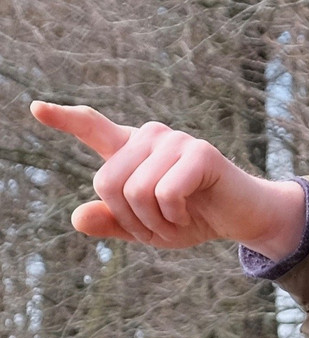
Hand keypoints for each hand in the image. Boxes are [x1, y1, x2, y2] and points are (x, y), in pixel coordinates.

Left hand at [30, 101, 305, 257]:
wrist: (242, 219)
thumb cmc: (194, 218)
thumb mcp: (147, 228)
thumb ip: (111, 223)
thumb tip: (78, 218)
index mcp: (133, 150)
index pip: (93, 128)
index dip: (64, 119)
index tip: (36, 108)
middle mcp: (150, 137)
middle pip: (107, 181)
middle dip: (129, 219)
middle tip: (156, 228)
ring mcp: (175, 141)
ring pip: (135, 191)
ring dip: (154, 223)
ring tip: (176, 223)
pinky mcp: (200, 153)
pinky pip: (164, 194)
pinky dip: (173, 218)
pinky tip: (190, 217)